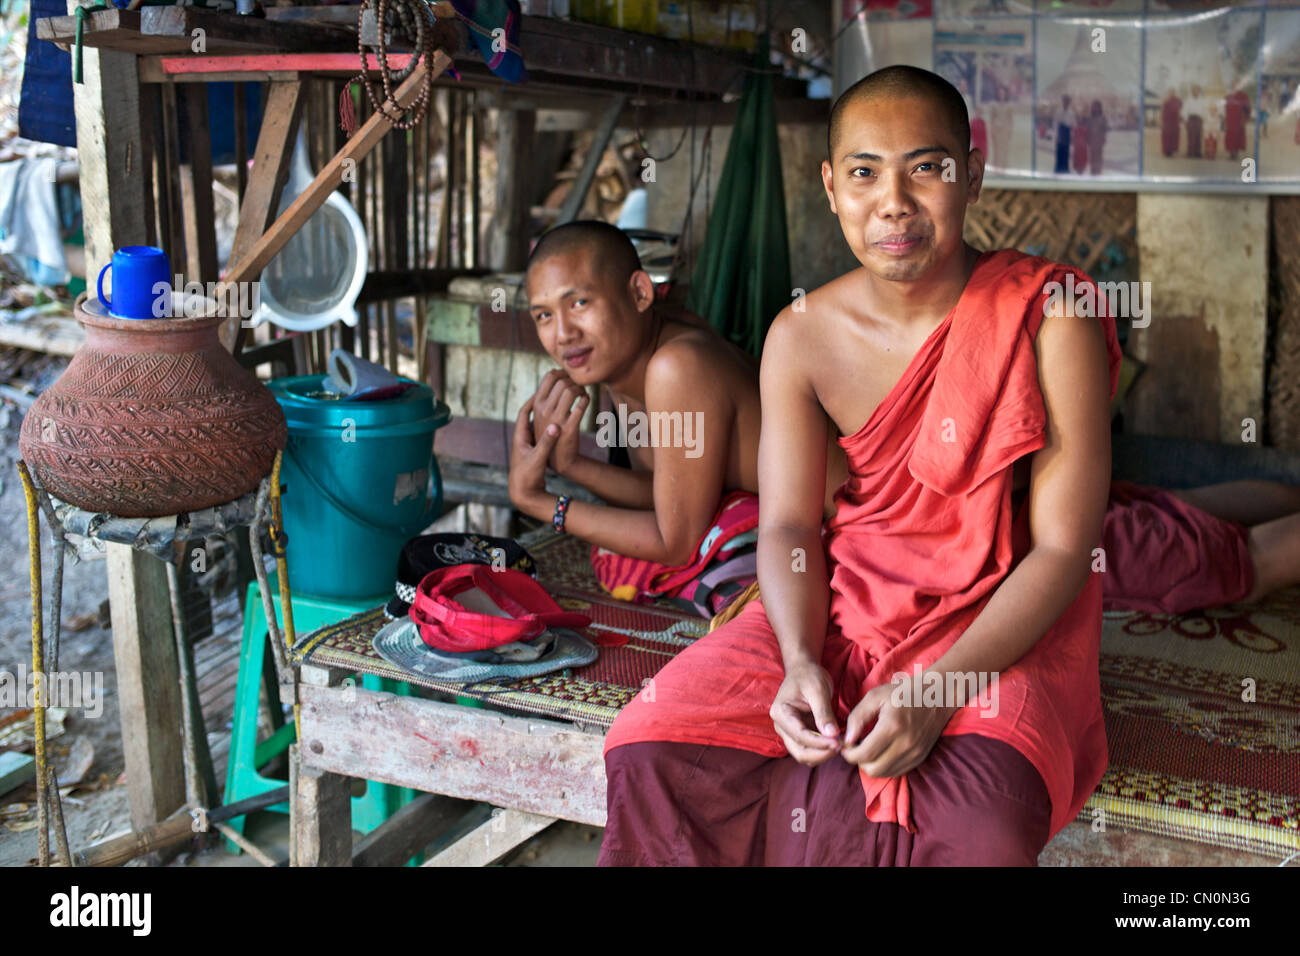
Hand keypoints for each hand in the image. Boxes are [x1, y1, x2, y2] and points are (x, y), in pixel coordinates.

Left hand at [508, 397, 560, 508]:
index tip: (540, 391)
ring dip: (543, 417)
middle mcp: (522, 440)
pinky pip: (540, 437)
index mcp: (520, 438)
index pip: (524, 414)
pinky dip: (547, 430)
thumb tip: (555, 426)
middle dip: (538, 406)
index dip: (531, 401)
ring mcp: (527, 447)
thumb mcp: (538, 458)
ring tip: (554, 408)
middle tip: (549, 395)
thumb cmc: (527, 477)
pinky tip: (557, 427)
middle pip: (529, 418)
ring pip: (535, 427)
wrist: (523, 495)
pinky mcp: (533, 454)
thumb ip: (547, 442)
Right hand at [531, 370, 589, 474]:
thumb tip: (554, 373)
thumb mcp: (541, 414)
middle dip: (573, 380)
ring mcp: (556, 419)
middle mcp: (544, 411)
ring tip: (582, 392)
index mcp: (536, 404)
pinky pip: (581, 405)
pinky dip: (586, 399)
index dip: (562, 372)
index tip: (569, 376)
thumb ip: (545, 396)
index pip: (549, 377)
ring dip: (580, 388)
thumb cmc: (551, 431)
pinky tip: (586, 400)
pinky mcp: (569, 428)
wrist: (558, 459)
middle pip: (562, 381)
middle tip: (578, 385)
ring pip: (571, 391)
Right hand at [769, 660, 841, 765]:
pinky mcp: (799, 735)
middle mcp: (781, 726)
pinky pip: (810, 750)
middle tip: (841, 746)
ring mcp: (789, 732)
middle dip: (821, 753)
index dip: (819, 743)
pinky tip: (836, 742)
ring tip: (840, 744)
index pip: (800, 736)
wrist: (804, 670)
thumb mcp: (818, 689)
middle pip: (800, 752)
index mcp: (781, 712)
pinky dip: (823, 751)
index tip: (838, 743)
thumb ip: (823, 713)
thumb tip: (832, 735)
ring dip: (822, 754)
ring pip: (804, 755)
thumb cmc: (809, 676)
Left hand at [839, 674, 957, 778]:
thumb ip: (857, 717)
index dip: (848, 753)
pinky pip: (896, 772)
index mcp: (892, 727)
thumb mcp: (875, 696)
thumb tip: (847, 739)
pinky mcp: (920, 758)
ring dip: (870, 765)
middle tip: (855, 746)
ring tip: (867, 748)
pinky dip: (884, 766)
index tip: (844, 744)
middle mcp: (905, 744)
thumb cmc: (903, 692)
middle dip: (858, 760)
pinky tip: (881, 751)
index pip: (864, 755)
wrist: (938, 696)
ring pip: (884, 774)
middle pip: (872, 769)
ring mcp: (914, 753)